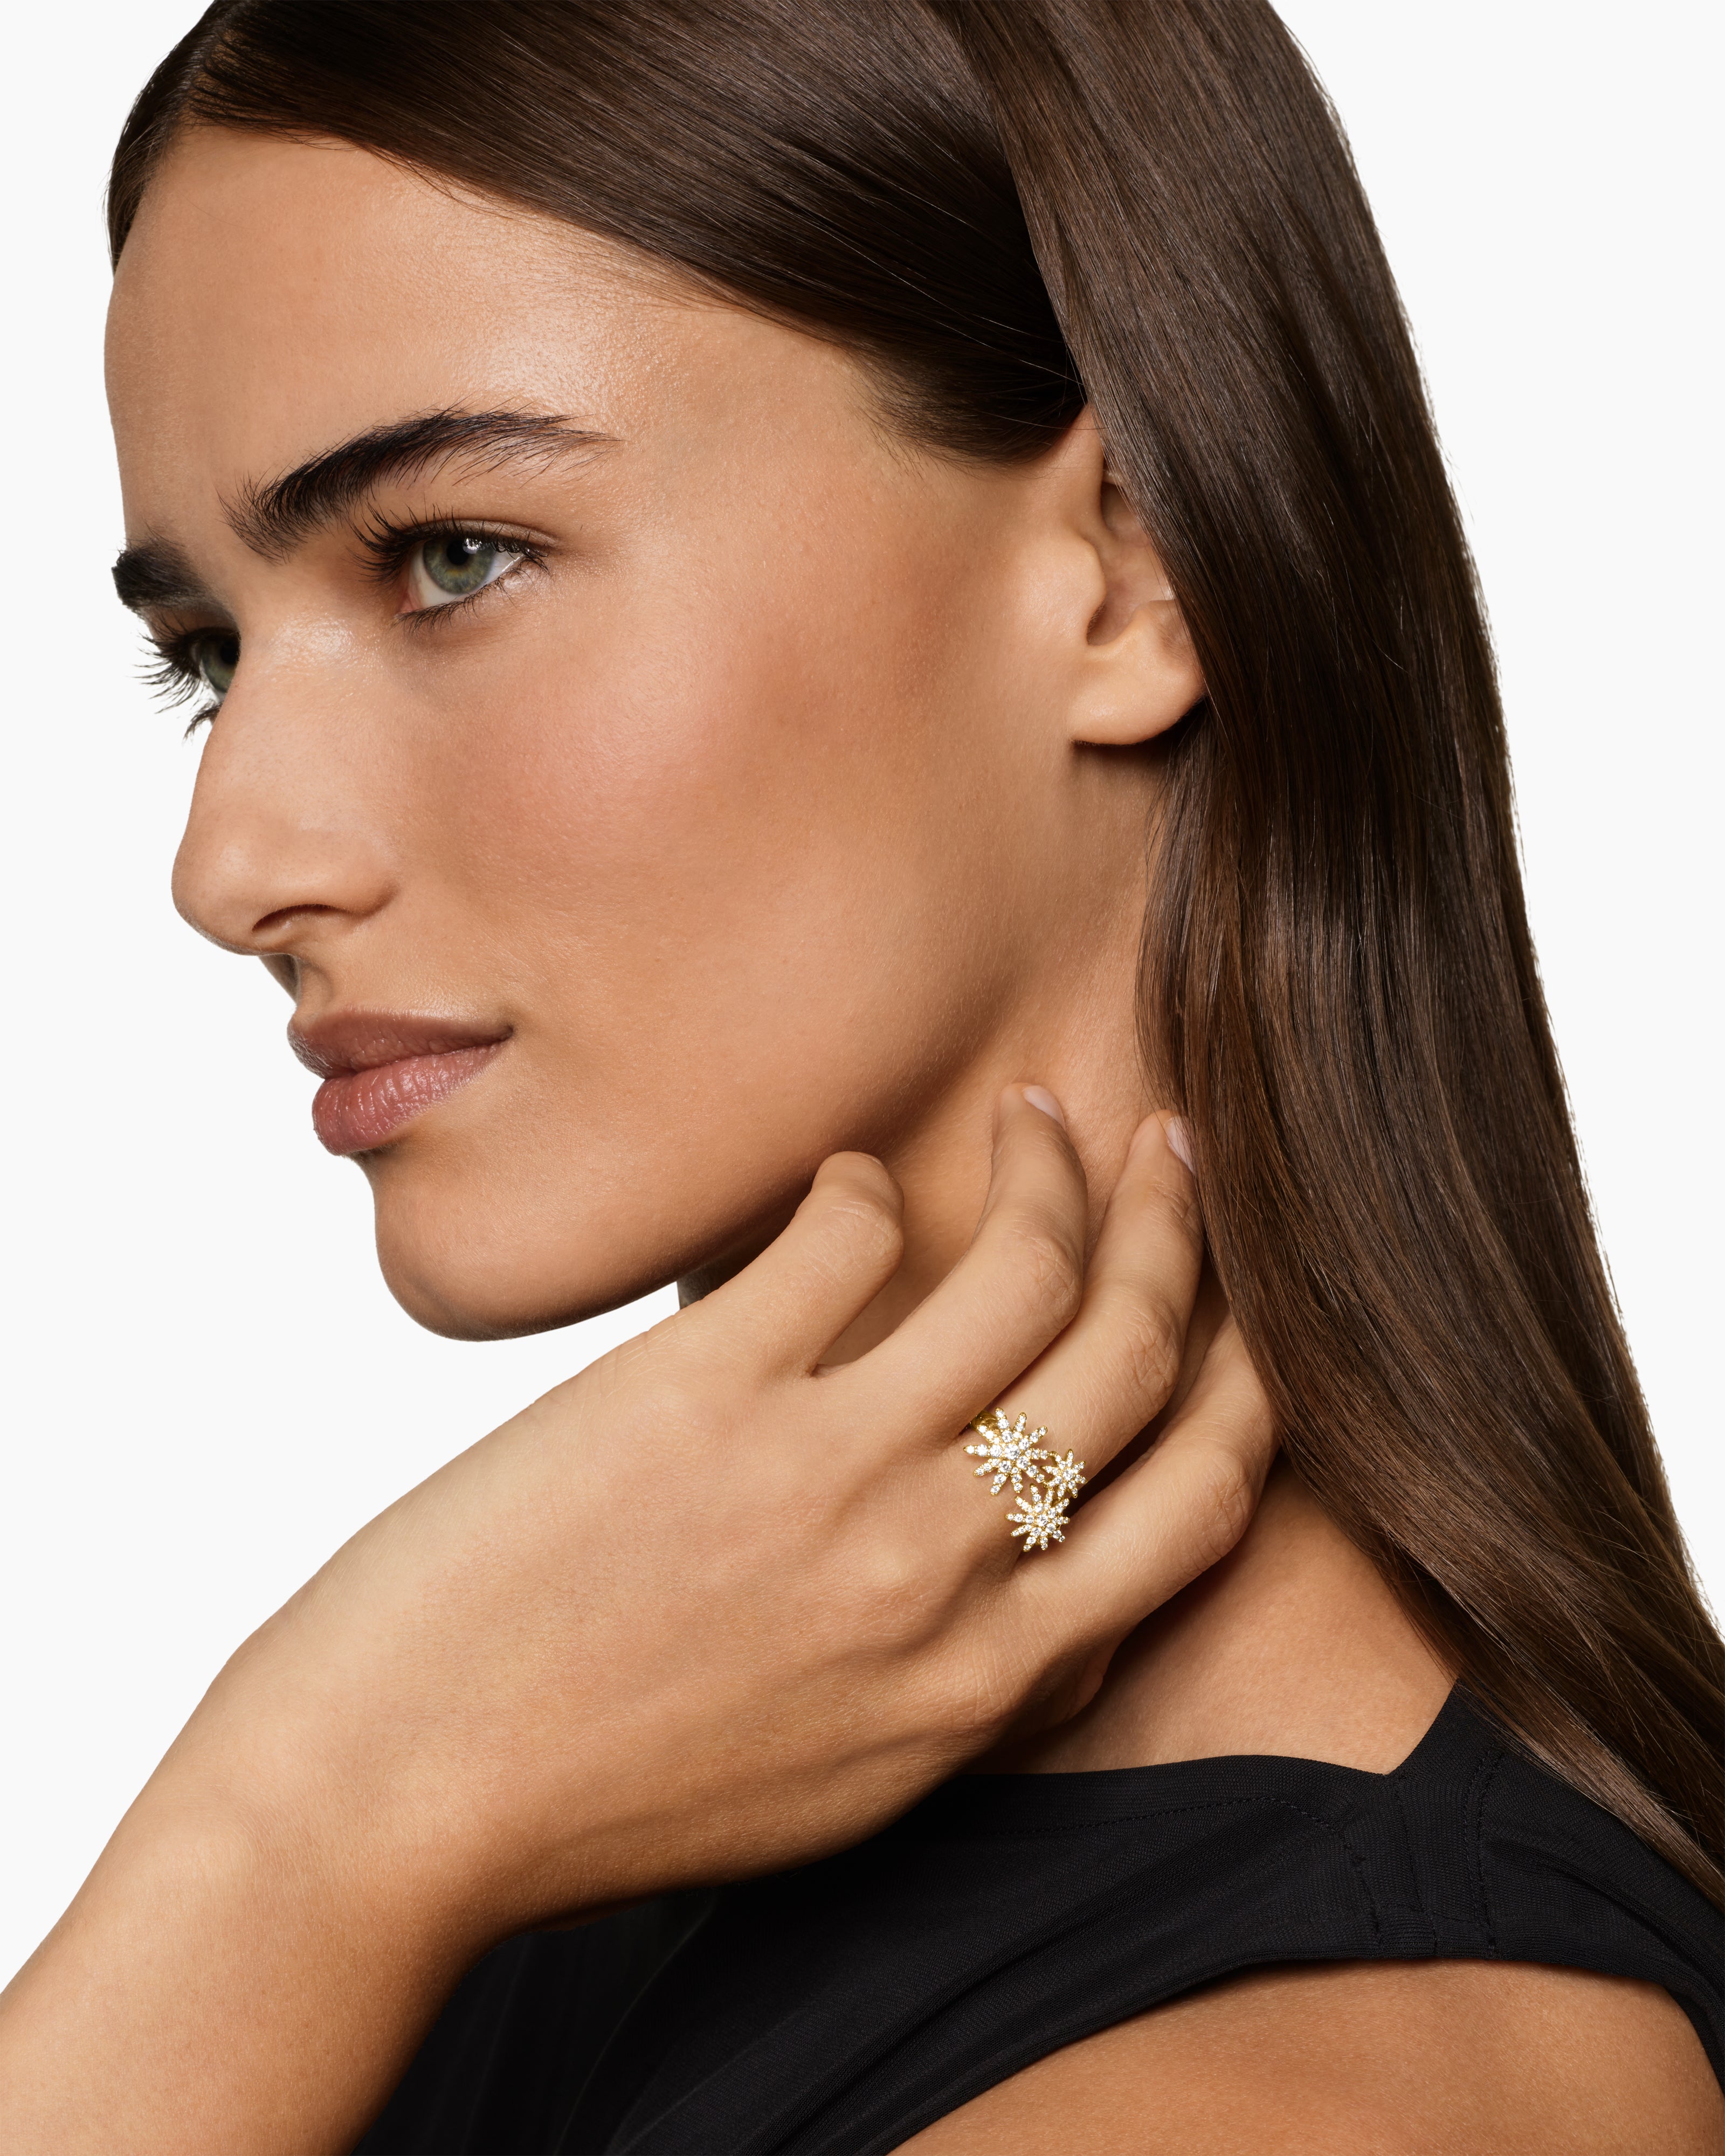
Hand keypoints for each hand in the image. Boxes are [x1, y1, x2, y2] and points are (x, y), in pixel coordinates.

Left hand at [0, 1091, 1274, 2153]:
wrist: (402, 1796)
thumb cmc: (612, 1794)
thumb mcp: (849, 1781)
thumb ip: (974, 1687)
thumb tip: (1055, 1588)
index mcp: (988, 1680)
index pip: (1199, 1504)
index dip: (1248, 1378)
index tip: (1237, 1302)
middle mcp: (941, 1570)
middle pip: (1134, 1357)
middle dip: (1177, 1236)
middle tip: (1169, 1156)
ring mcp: (830, 1472)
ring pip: (1024, 1274)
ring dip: (1050, 1171)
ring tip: (1036, 1118)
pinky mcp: (707, 1387)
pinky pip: (843, 1238)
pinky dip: (857, 1186)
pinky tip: (836, 1180)